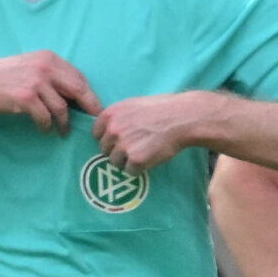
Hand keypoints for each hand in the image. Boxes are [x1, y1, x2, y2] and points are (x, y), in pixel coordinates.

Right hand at [0, 51, 102, 131]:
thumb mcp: (31, 66)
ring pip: (62, 108)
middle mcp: (45, 67)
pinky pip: (45, 117)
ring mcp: (36, 82)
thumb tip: (77, 94)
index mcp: (49, 58)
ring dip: (64, 123)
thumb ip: (53, 75)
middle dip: (88, 108)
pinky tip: (45, 130)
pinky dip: (46, 126)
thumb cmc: (6, 77)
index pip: (79, 77)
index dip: (89, 94)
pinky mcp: (26, 97)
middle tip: (92, 122)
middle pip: (78, 90)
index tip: (94, 108)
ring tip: (63, 131)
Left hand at [90, 90, 219, 171]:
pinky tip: (150, 158)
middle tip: (134, 147)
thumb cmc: (161, 109)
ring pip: (115, 163)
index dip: (108, 138)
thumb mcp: (132, 105)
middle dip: (117, 151)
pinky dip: (139, 168)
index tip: (119, 139)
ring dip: (127, 161)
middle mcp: (113, 130)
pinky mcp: (135, 160)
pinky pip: (130, 171)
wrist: (182, 118)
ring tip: (143, 152)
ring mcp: (123, 146)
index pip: (96, 134)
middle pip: (104, 150)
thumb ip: (117, 117)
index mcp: (110, 114)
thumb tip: (108, 131)